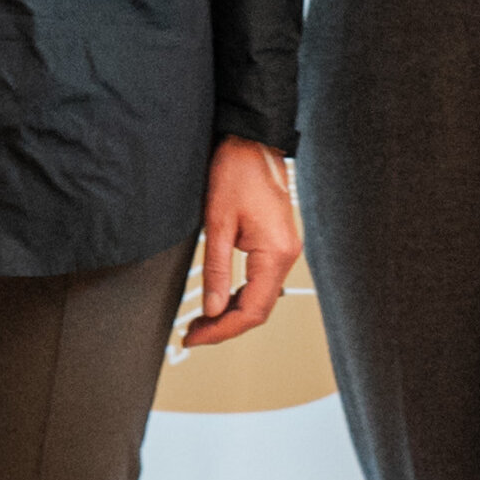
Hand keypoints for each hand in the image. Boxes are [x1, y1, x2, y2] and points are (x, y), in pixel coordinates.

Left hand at [185, 141, 300, 346]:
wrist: (252, 142)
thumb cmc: (236, 171)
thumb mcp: (217, 222)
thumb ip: (215, 269)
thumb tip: (210, 308)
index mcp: (276, 253)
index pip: (251, 310)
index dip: (222, 329)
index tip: (194, 337)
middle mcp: (287, 255)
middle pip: (258, 310)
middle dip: (225, 326)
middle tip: (192, 334)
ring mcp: (285, 251)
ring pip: (260, 299)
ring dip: (231, 313)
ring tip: (200, 321)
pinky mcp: (277, 245)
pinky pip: (261, 282)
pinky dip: (239, 296)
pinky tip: (218, 300)